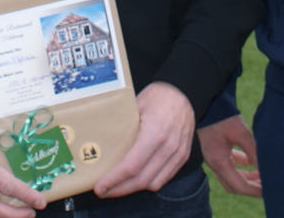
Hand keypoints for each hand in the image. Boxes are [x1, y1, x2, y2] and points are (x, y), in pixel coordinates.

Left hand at [94, 82, 194, 197]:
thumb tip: (99, 145)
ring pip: (153, 183)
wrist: (183, 91)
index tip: (99, 187)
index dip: (114, 180)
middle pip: (141, 179)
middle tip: (103, 191)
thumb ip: (122, 128)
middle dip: (119, 189)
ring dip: (133, 189)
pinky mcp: (183, 156)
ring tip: (117, 187)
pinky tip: (135, 180)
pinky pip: (165, 178)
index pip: (131, 166)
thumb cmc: (157, 96)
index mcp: (155, 133)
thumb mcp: (135, 106)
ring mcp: (178, 153)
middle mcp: (169, 147)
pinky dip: (148, 183)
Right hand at [197, 114, 260, 196]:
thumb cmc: (221, 116)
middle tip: (267, 187)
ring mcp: (214, 157)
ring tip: (263, 176)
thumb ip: (252, 151)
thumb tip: (264, 169)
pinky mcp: (216, 149)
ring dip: (246, 178)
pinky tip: (253, 162)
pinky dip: (241, 166)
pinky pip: (230, 164)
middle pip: (234, 186)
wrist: (205, 101)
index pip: (238, 186)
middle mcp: (215, 163)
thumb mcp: (240, 132)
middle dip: (251, 188)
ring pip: (231, 176)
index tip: (268, 191)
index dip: (254, 191)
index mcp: (218, 162)